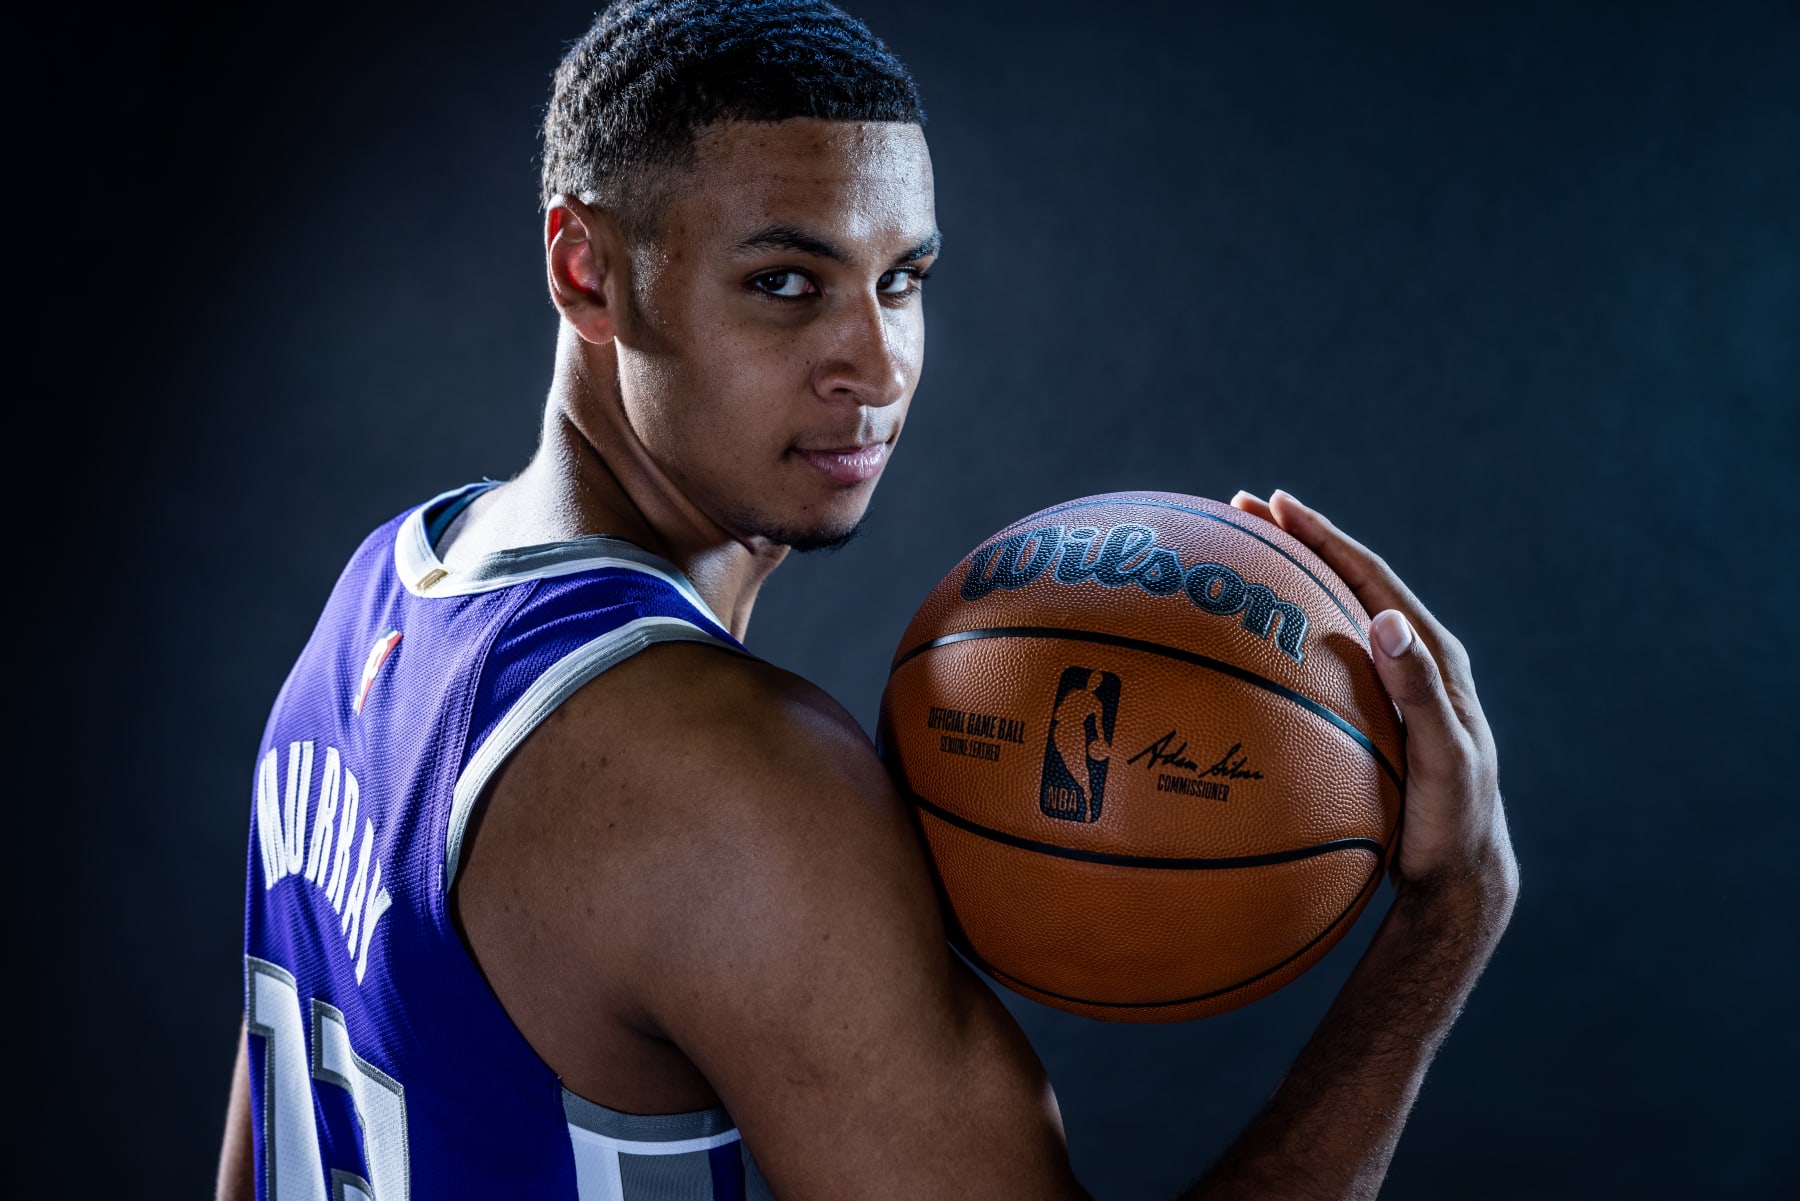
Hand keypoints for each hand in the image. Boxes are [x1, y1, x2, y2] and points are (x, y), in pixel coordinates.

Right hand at [1230, 490, 1518, 904]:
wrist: (1459, 875)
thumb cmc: (1452, 822)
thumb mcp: (1442, 759)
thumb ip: (1420, 692)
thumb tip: (1388, 619)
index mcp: (1437, 656)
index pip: (1374, 578)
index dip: (1326, 537)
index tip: (1278, 504)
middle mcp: (1416, 658)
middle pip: (1351, 580)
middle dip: (1299, 540)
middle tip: (1243, 508)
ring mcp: (1393, 684)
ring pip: (1337, 613)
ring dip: (1292, 577)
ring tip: (1244, 552)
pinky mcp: (1374, 711)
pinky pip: (1327, 655)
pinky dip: (1291, 630)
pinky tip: (1255, 638)